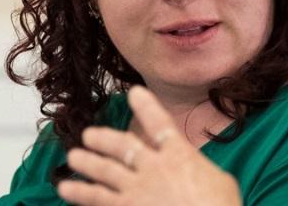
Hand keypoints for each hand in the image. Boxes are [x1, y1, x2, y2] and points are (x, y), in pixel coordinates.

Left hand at [57, 86, 241, 205]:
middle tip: (89, 135)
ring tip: (73, 157)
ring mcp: (138, 191)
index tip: (134, 92)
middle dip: (104, 138)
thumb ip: (198, 168)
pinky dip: (81, 194)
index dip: (146, 105)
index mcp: (180, 156)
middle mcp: (155, 168)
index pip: (159, 123)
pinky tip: (66, 190)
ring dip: (87, 163)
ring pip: (105, 171)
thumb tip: (193, 167)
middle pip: (124, 146)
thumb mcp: (220, 182)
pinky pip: (98, 200)